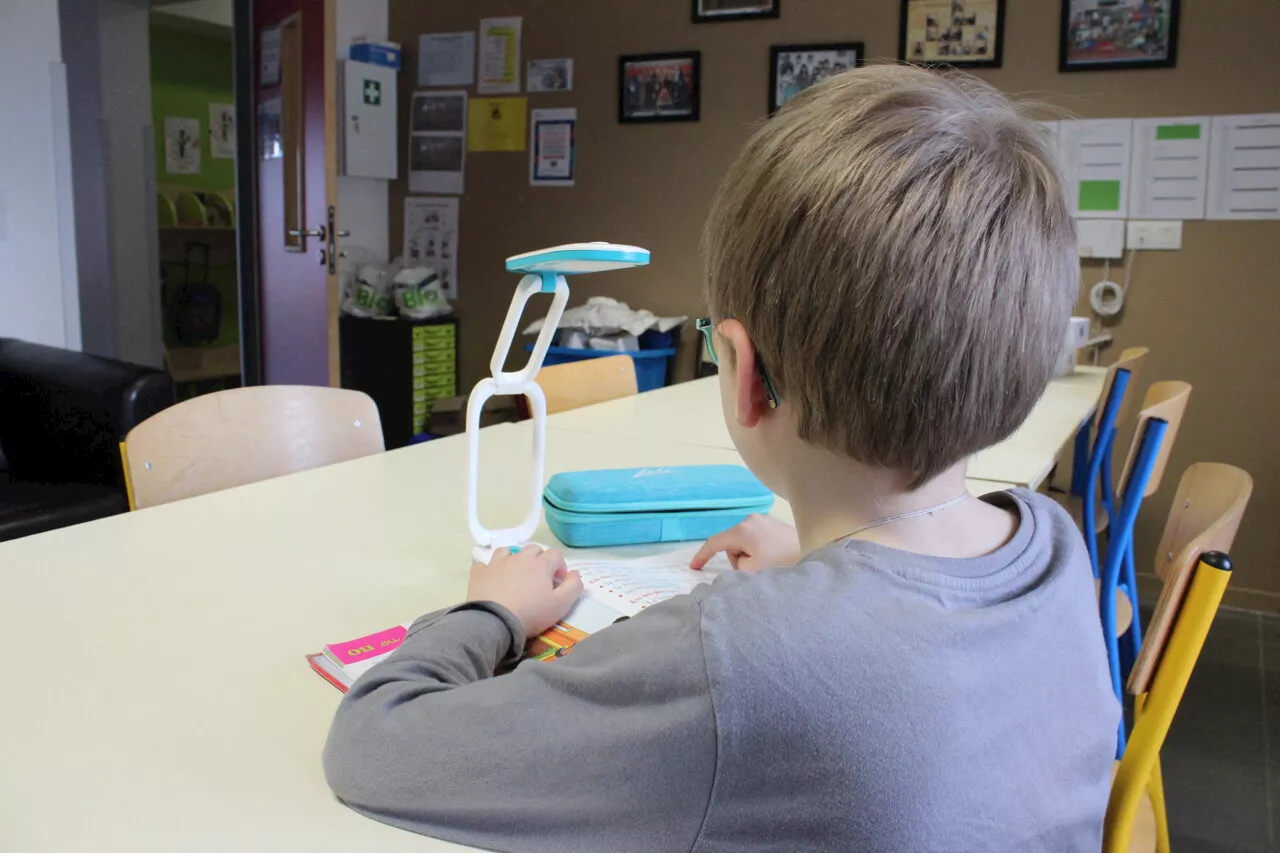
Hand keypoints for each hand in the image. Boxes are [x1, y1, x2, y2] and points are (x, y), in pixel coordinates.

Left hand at [467, 546, 583, 638]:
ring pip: (508, 552)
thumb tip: (575, 573)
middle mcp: (519, 558)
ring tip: (515, 576)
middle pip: (533, 550)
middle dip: (539, 561)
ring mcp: (497, 563)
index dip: (560, 566)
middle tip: (538, 580)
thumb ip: (573, 586)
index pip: (556, 554)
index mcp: (540, 564)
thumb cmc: (531, 613)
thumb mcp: (561, 605)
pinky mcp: (479, 573)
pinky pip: (485, 564)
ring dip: (514, 560)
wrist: (494, 622)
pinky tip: (492, 580)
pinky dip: (490, 570)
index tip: (558, 582)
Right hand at [690, 515, 801, 572]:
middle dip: (737, 558)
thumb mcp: (751, 571)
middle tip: (756, 570)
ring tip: (770, 564)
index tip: (694, 567)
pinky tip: (774, 558)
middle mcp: (751, 519)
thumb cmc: (782, 564)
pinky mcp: (775, 525)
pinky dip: (759, 550)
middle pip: (731, 543)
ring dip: (750, 555)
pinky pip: (757, 539)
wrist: (816, 556)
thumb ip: (737, 564)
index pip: (714, 542)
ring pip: (744, 542)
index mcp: (743, 529)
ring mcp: (764, 520)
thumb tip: (741, 559)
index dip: (702, 555)